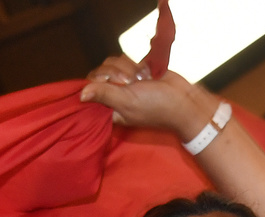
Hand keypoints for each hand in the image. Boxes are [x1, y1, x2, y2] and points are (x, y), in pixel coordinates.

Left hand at [79, 55, 207, 140]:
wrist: (183, 101)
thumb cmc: (156, 106)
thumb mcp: (127, 102)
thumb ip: (104, 95)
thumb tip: (81, 95)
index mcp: (108, 108)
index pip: (90, 88)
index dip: (100, 80)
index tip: (113, 83)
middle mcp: (113, 95)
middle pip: (101, 71)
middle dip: (118, 72)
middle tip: (132, 83)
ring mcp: (124, 82)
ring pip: (114, 62)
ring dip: (130, 68)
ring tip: (142, 80)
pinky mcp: (135, 72)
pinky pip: (127, 59)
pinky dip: (138, 65)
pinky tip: (148, 75)